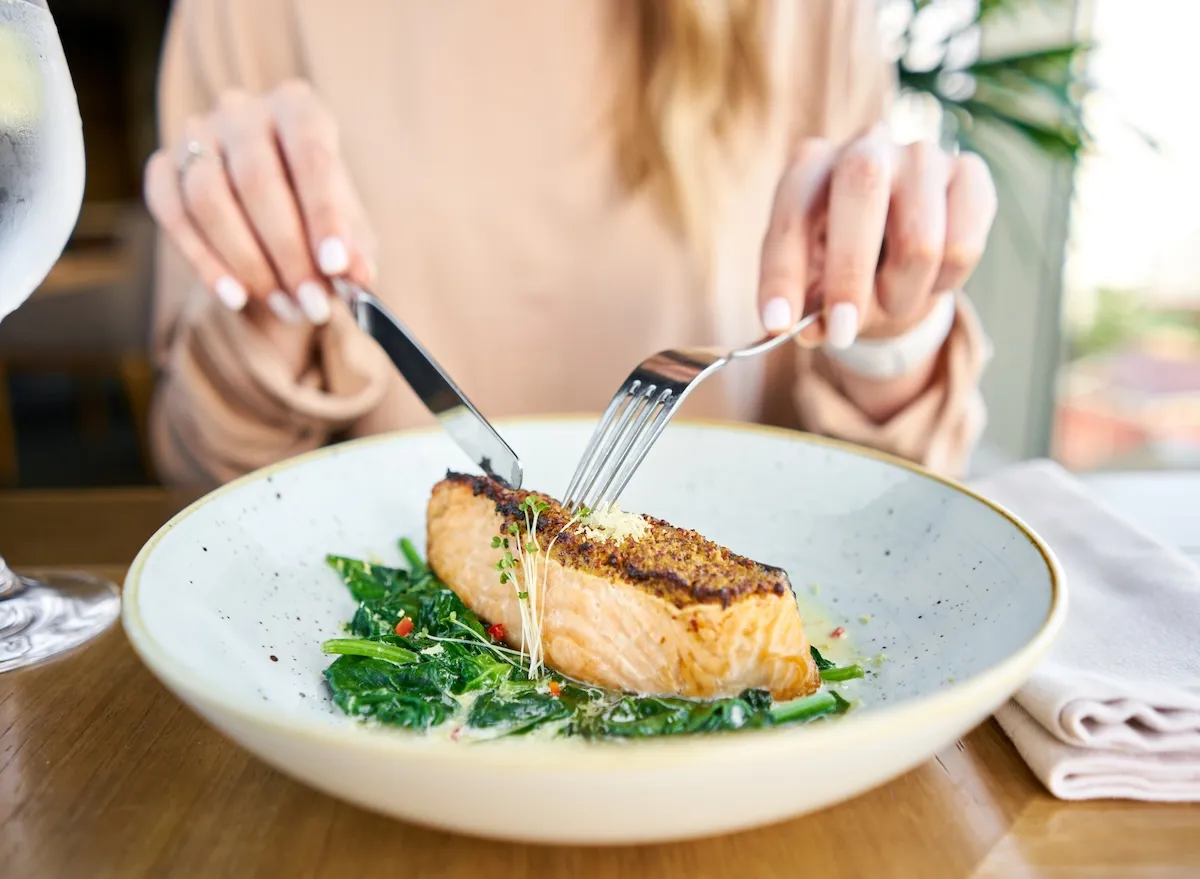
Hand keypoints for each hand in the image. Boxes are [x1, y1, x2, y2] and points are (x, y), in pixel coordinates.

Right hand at [144, 80, 374, 367]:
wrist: (273, 212)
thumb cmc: (319, 214)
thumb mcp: (349, 230)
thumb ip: (355, 249)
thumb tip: (358, 277)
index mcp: (298, 109)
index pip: (311, 155)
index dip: (324, 214)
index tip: (335, 266)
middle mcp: (243, 111)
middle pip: (256, 181)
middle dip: (287, 253)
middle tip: (311, 303)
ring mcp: (196, 133)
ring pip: (208, 198)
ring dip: (248, 263)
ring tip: (284, 306)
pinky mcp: (163, 165)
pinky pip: (172, 213)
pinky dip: (203, 261)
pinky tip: (236, 297)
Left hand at [757, 125, 996, 351]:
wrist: (905, 245)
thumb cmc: (846, 263)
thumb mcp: (816, 285)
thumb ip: (810, 307)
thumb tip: (810, 331)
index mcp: (812, 165)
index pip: (793, 212)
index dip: (782, 270)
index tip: (778, 323)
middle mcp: (866, 146)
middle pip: (862, 189)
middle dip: (848, 274)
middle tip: (842, 332)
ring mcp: (922, 155)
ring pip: (920, 241)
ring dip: (902, 294)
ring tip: (892, 304)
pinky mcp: (970, 174)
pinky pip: (962, 247)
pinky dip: (944, 283)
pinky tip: (930, 278)